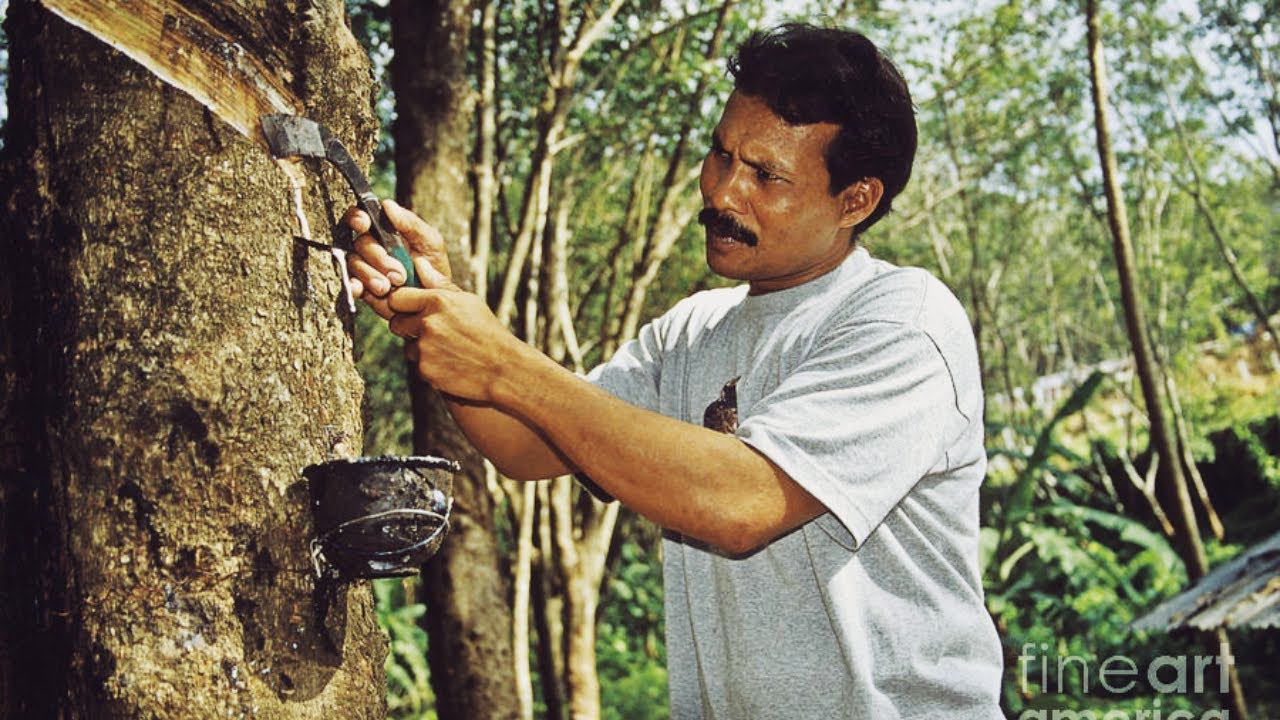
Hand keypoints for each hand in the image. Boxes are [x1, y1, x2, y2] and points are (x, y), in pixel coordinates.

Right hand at [342, 200, 455, 317]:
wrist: (436, 298)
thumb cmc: (434, 265)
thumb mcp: (430, 241)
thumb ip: (411, 223)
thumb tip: (388, 205)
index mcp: (384, 231)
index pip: (362, 218)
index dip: (357, 218)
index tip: (364, 224)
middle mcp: (371, 247)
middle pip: (360, 243)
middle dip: (378, 258)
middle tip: (398, 275)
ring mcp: (365, 267)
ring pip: (354, 264)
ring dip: (369, 275)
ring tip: (388, 288)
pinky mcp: (363, 287)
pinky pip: (350, 284)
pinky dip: (353, 286)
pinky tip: (361, 290)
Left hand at [386, 284, 523, 403]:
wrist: (503, 368)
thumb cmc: (488, 331)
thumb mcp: (469, 301)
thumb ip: (440, 283)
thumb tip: (419, 263)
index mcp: (438, 301)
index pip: (398, 297)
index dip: (403, 304)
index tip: (410, 309)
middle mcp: (428, 323)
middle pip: (396, 323)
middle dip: (408, 327)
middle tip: (431, 331)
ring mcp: (425, 348)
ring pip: (408, 346)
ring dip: (421, 348)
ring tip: (448, 349)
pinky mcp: (425, 370)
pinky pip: (418, 365)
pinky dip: (430, 366)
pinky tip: (450, 363)